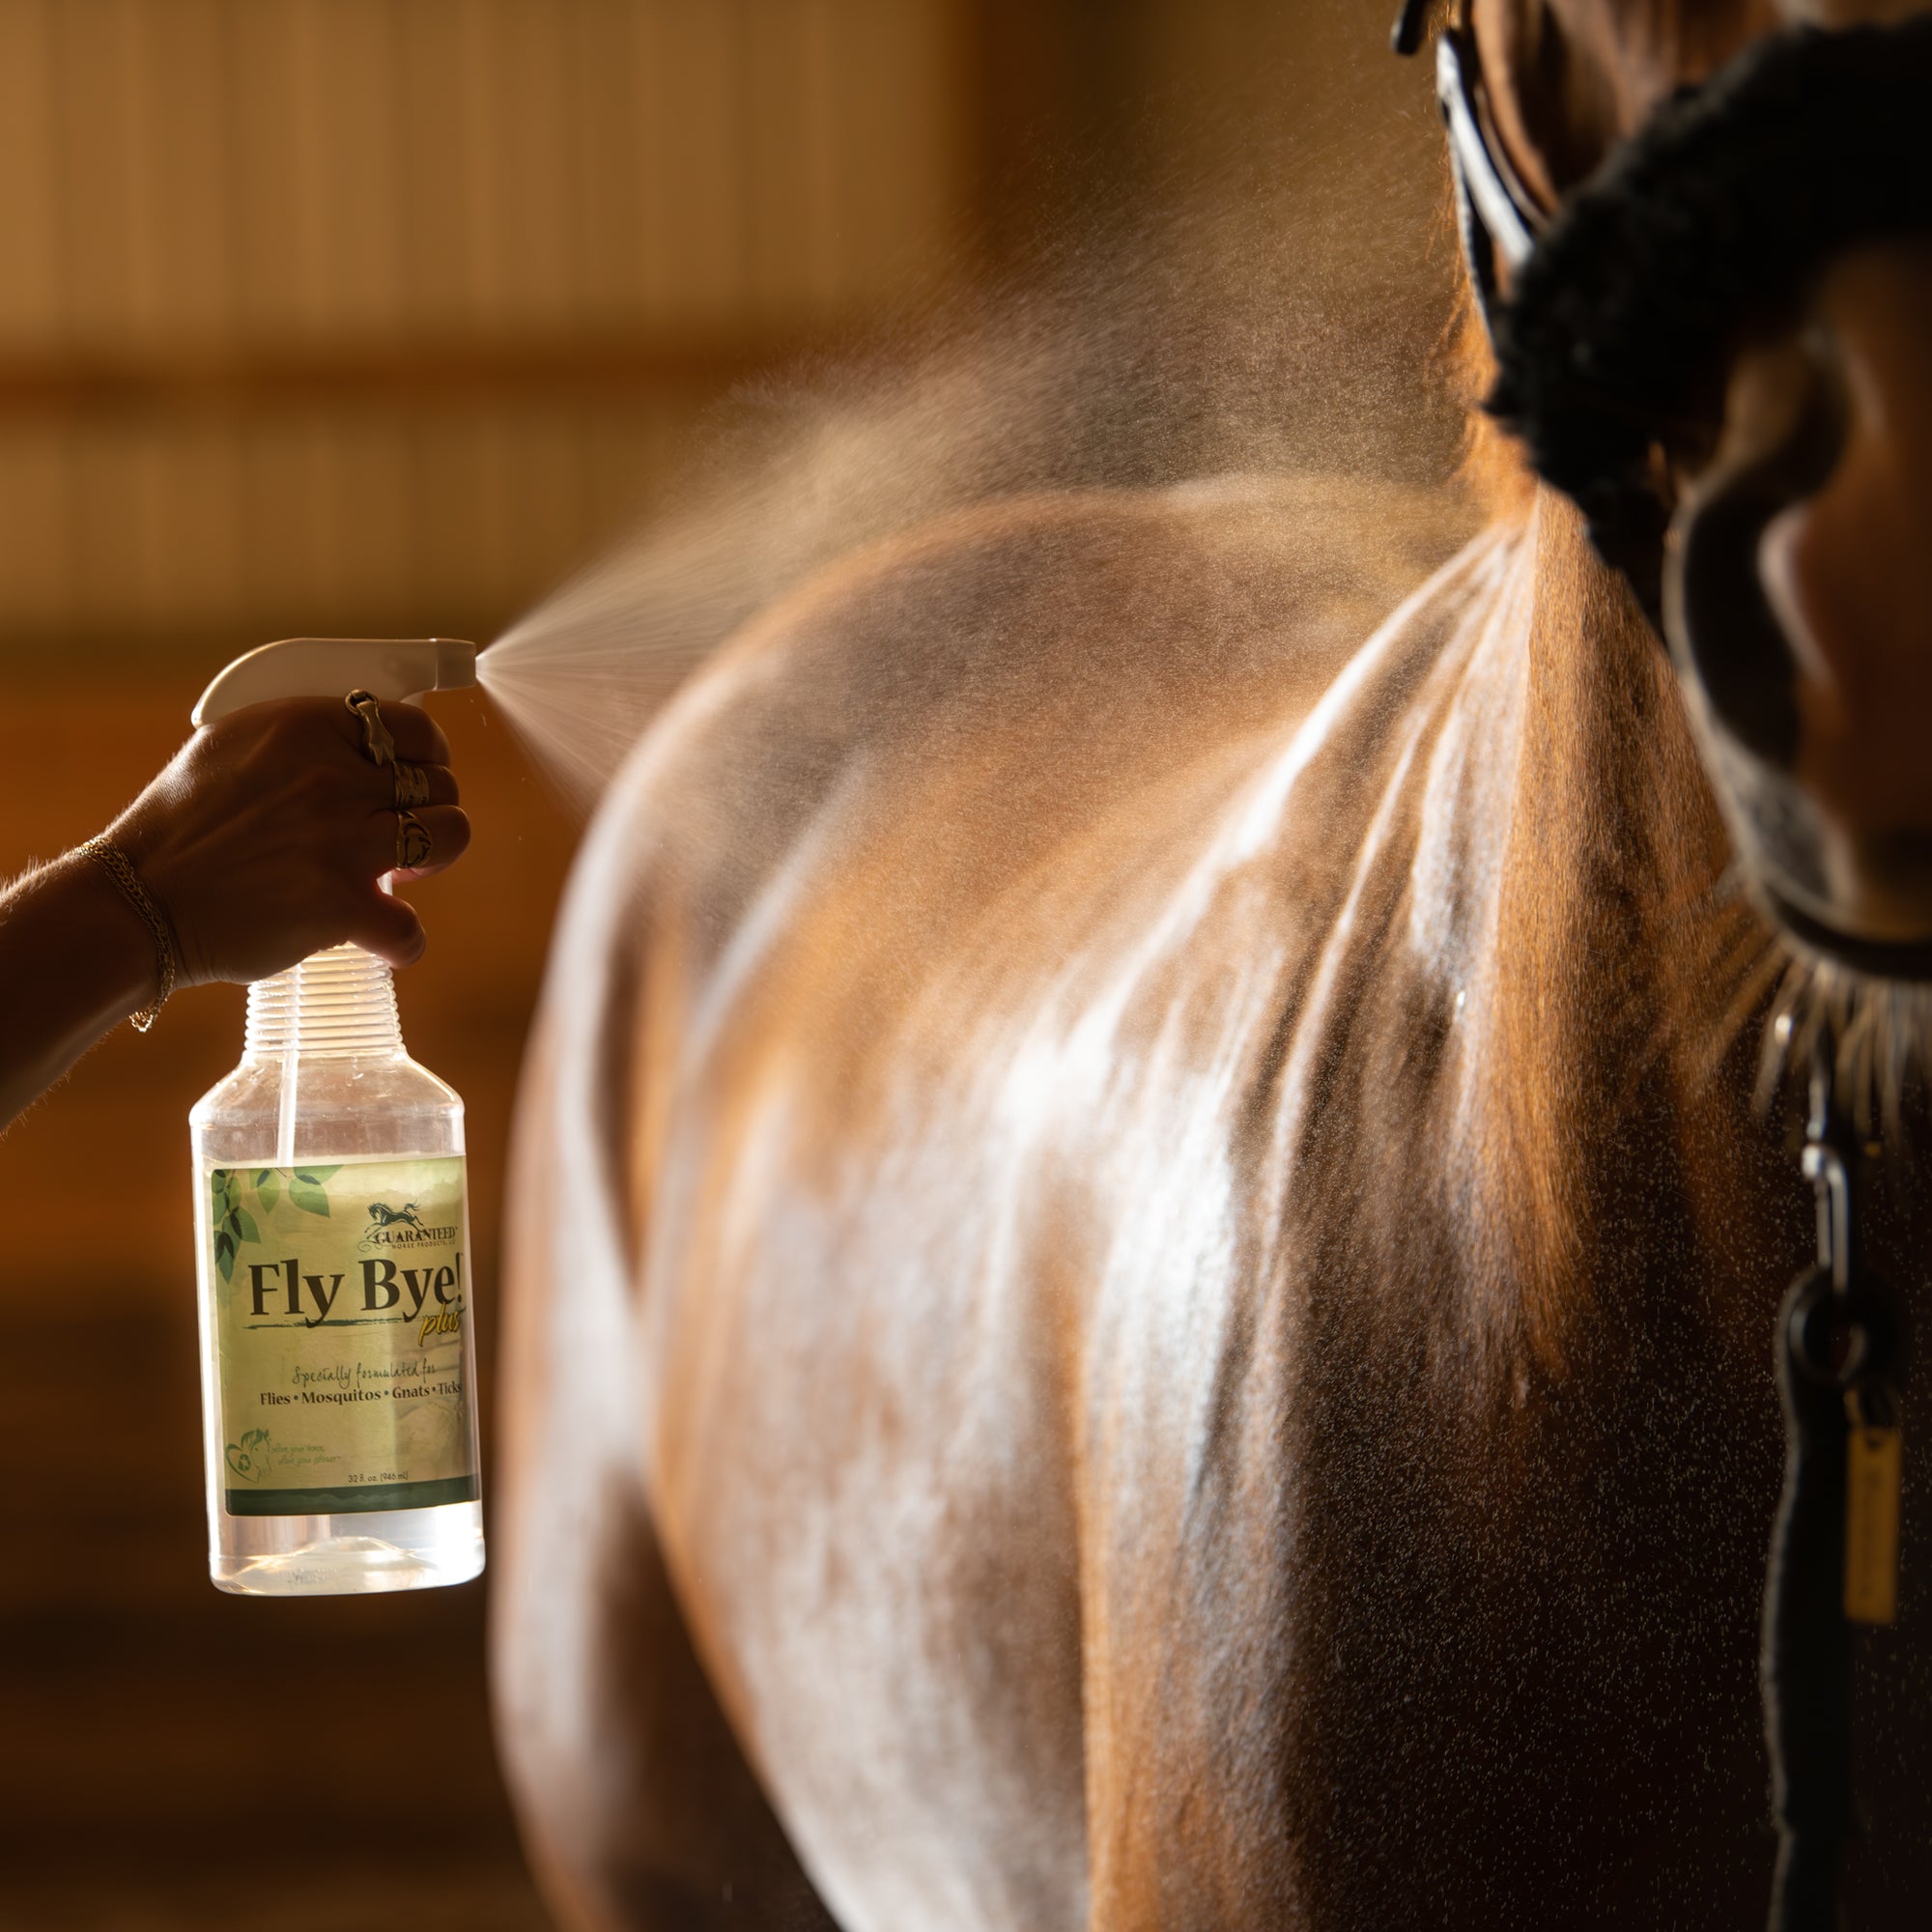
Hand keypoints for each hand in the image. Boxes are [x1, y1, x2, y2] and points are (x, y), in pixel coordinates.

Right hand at [106, 695, 470, 985]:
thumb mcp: (231, 744)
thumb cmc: (180, 827)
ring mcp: (341, 840)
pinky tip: (382, 939)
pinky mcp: (340, 904)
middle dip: (430, 810)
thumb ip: (302, 738)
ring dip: (434, 860)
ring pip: (450, 836)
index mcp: (305, 727)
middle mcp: (331, 777)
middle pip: (441, 785)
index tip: (417, 780)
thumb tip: (365, 742)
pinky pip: (411, 926)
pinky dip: (403, 940)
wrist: (138, 901)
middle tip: (397, 835)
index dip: (429, 758)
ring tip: (400, 875)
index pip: (414, 729)